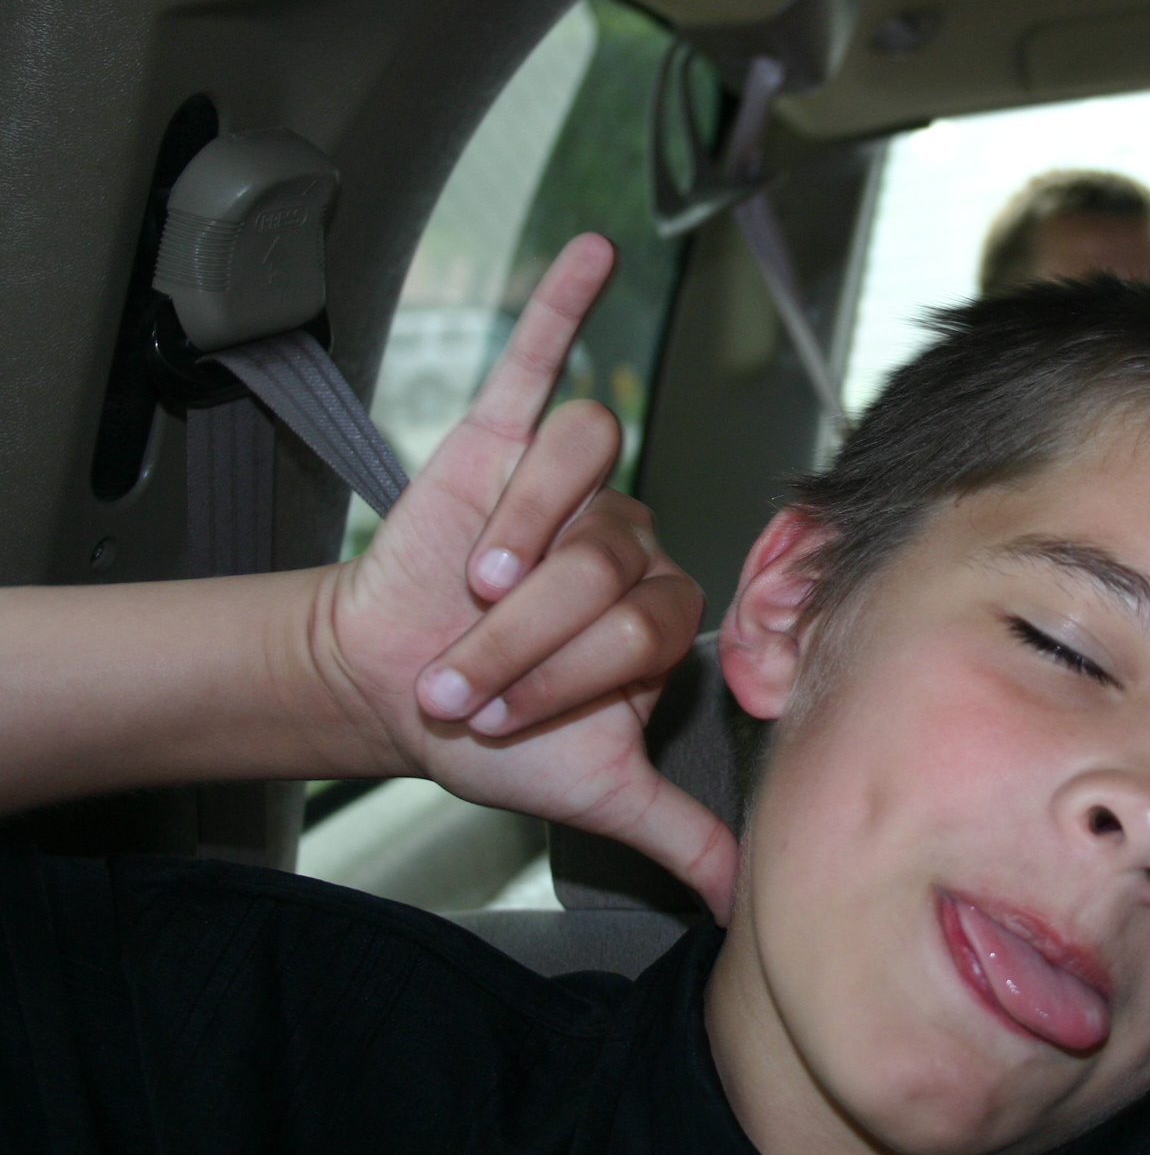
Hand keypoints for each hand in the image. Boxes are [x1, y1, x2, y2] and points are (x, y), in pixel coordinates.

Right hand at [313, 234, 737, 920]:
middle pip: (610, 554)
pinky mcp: (502, 436)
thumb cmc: (495, 731)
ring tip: (472, 577)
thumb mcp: (592, 791)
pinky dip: (564, 305)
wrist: (392, 688)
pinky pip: (545, 361)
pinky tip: (594, 252)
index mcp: (659, 609)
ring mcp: (572, 485)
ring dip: (521, 528)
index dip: (578, 665)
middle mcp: (629, 536)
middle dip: (528, 632)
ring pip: (580, 474)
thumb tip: (752, 901)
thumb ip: (678, 835)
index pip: (652, 616)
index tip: (505, 714)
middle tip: (467, 674)